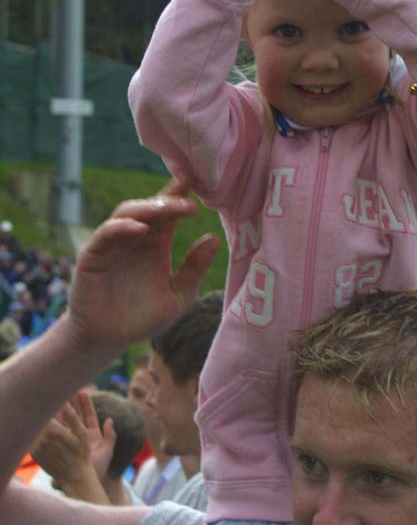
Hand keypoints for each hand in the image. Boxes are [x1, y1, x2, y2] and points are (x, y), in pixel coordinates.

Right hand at [31, 398, 110, 503]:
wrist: (87, 484)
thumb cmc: (100, 468)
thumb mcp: (107, 451)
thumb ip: (110, 435)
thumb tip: (110, 419)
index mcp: (92, 434)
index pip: (89, 415)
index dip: (86, 403)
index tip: (83, 391)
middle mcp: (80, 436)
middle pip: (76, 415)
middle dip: (72, 402)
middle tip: (68, 388)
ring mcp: (71, 440)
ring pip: (66, 422)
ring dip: (62, 410)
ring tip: (58, 396)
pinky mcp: (62, 446)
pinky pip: (58, 433)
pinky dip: (55, 423)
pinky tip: (50, 413)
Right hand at [66, 175, 219, 356]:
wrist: (108, 341)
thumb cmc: (142, 319)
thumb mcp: (177, 295)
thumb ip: (194, 268)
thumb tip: (215, 239)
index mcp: (157, 243)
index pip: (169, 212)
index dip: (181, 195)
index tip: (199, 182)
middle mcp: (135, 238)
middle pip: (151, 207)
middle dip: (170, 200)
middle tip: (189, 201)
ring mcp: (113, 243)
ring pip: (128, 212)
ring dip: (149, 207)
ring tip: (170, 207)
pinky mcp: (93, 254)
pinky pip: (106, 233)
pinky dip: (122, 226)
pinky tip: (141, 228)